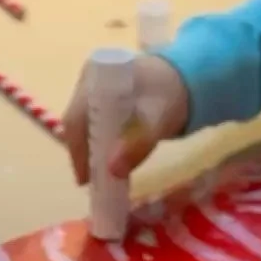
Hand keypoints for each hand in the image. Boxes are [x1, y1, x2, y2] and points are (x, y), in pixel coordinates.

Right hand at [61, 54, 189, 184]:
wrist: (184, 81)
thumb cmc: (170, 96)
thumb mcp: (159, 120)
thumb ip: (139, 144)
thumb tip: (112, 171)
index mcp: (97, 77)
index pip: (76, 119)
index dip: (77, 151)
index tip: (84, 179)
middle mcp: (87, 82)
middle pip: (75, 124)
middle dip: (82, 154)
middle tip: (92, 182)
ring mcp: (91, 89)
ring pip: (81, 126)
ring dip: (89, 151)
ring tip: (99, 176)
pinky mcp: (98, 99)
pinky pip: (91, 125)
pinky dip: (97, 145)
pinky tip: (106, 160)